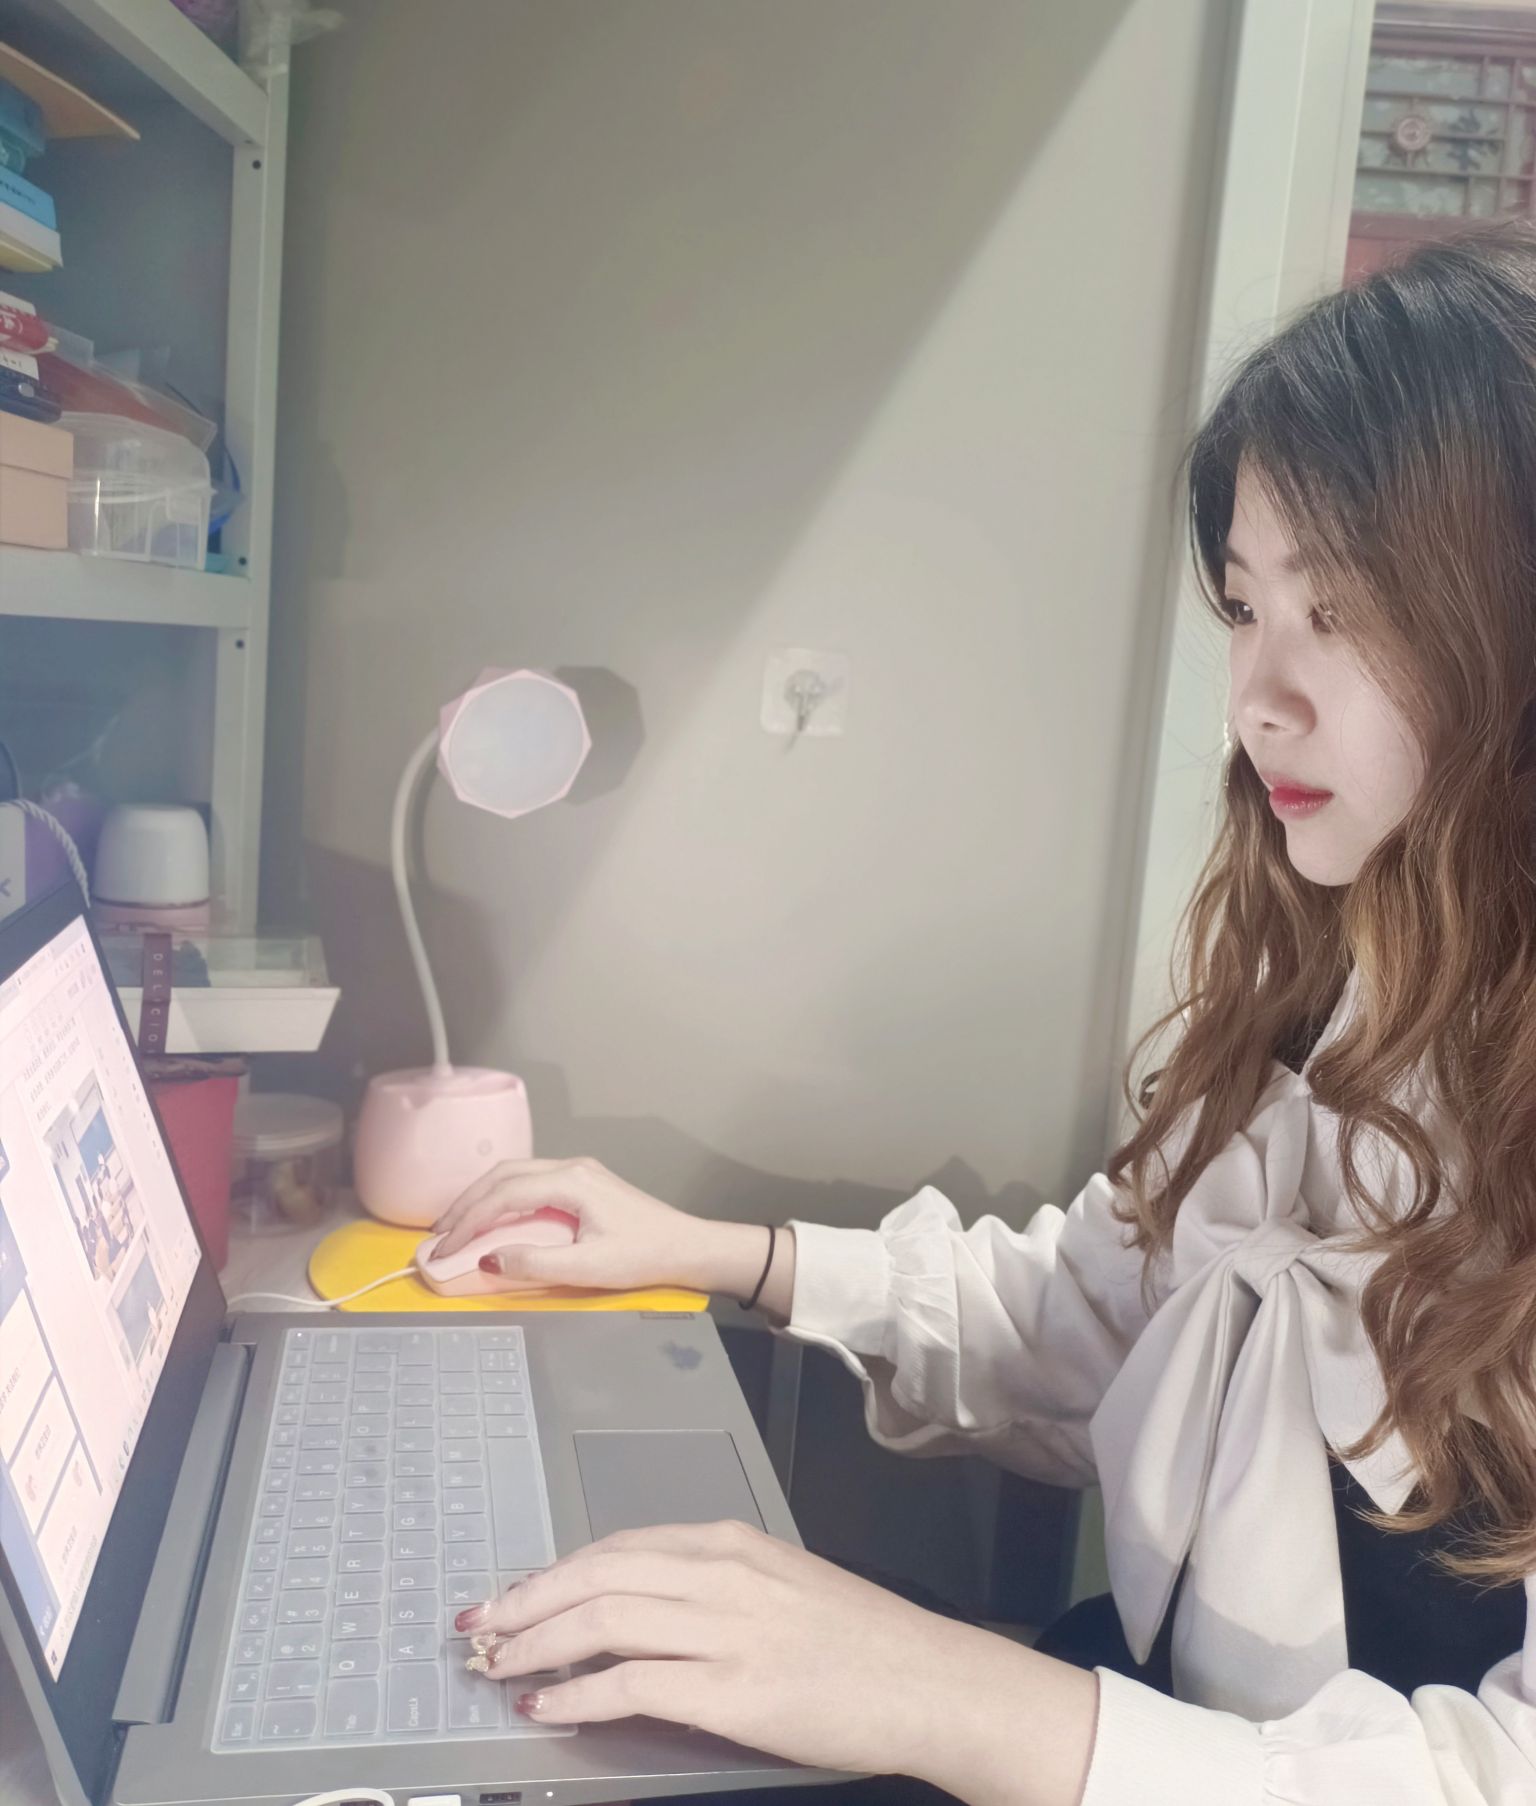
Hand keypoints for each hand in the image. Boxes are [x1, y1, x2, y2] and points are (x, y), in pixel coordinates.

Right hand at [430, 1156, 704, 1291]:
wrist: (687, 1247)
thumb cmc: (644, 1256)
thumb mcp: (588, 1267)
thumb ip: (535, 1264)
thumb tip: (487, 1257)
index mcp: (571, 1181)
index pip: (503, 1194)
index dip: (468, 1220)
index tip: (443, 1247)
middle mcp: (571, 1166)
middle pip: (503, 1174)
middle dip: (466, 1203)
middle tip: (438, 1234)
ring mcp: (578, 1171)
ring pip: (515, 1173)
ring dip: (482, 1196)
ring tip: (456, 1225)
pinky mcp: (583, 1182)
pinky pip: (530, 1180)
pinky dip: (502, 1196)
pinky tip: (492, 1216)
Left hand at [452, 1520, 1093, 1801]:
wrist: (929, 1681)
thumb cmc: (861, 1642)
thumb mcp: (782, 1585)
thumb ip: (712, 1587)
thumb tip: (635, 1611)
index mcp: (731, 1543)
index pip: (617, 1545)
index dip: (554, 1571)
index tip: (512, 1595)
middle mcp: (722, 1574)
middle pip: (597, 1574)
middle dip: (527, 1601)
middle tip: (479, 1627)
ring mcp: (727, 1630)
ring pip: (604, 1618)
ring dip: (537, 1643)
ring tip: (497, 1664)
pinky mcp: (733, 1692)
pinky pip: (633, 1683)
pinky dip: (578, 1692)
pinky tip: (547, 1706)